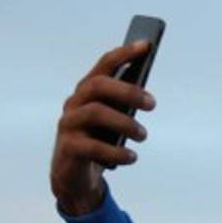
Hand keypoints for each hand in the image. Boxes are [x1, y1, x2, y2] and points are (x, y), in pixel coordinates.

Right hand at [50, 42, 156, 215]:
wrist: (74, 176)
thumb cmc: (98, 141)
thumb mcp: (113, 122)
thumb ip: (124, 107)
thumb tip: (147, 98)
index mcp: (87, 91)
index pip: (104, 65)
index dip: (124, 53)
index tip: (147, 46)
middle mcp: (75, 103)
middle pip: (98, 86)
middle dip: (127, 91)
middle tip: (152, 104)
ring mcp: (69, 124)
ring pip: (95, 113)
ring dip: (125, 123)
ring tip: (143, 135)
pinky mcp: (68, 148)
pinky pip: (93, 147)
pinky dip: (116, 152)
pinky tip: (132, 157)